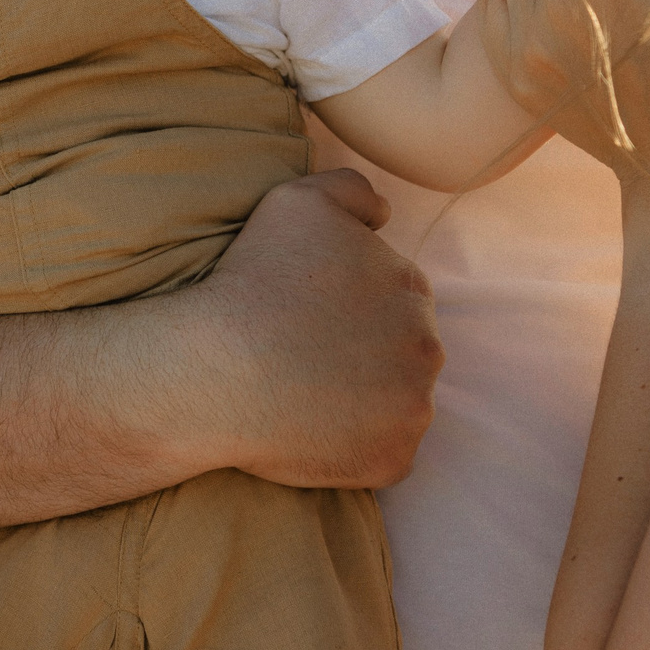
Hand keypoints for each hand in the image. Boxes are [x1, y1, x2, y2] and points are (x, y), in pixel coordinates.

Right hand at [197, 170, 441, 489]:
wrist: (221, 367)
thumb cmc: (254, 282)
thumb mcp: (299, 201)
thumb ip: (353, 190)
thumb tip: (384, 213)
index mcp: (412, 287)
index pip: (395, 298)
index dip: (350, 307)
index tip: (308, 316)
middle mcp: (428, 347)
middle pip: (403, 352)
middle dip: (365, 353)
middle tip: (304, 357)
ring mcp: (415, 408)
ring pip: (398, 403)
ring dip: (365, 401)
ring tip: (306, 395)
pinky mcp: (394, 459)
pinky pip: (385, 454)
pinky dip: (357, 447)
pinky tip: (313, 432)